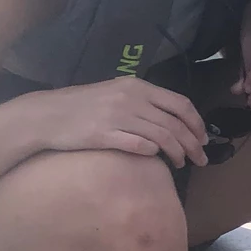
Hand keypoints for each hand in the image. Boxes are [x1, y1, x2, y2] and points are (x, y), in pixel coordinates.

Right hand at [32, 79, 209, 165]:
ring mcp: (118, 116)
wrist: (46, 114)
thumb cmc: (83, 106)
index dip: (197, 124)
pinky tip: (156, 159)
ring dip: (177, 153)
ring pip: (162, 137)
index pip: (180, 104)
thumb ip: (144, 103)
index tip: (204, 139)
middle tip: (201, 159)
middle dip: (193, 144)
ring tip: (181, 164)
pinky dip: (153, 153)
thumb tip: (173, 121)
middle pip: (175, 124)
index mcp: (137, 86)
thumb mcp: (116, 93)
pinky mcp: (104, 134)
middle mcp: (131, 98)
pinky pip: (139, 146)